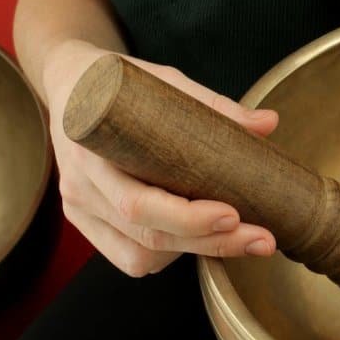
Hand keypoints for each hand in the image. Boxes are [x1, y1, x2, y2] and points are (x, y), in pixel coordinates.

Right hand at [42, 39, 279, 276]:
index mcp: (94, 149)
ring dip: (194, 252)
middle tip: (262, 240)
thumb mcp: (164, 82)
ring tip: (238, 237)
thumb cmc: (119, 83)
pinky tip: (196, 238)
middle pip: (148, 234)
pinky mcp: (86, 222)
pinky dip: (167, 256)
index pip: (138, 202)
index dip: (187, 217)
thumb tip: (269, 123)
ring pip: (140, 254)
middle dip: (212, 243)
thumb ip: (214, 105)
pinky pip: (129, 258)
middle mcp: (82, 186)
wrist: (70, 85)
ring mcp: (80, 209)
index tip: (233, 215)